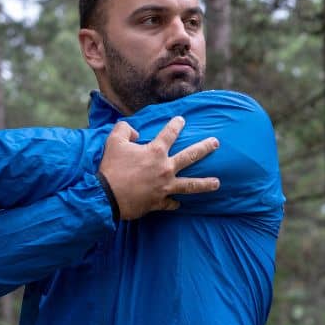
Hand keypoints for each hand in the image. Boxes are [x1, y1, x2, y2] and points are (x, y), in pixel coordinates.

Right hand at [97, 116, 219, 219]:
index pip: (170, 133)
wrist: (106, 196)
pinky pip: (171, 204)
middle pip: (190, 156)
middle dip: (205, 148)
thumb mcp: (114, 141)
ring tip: (217, 183)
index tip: (182, 120)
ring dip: (205, 184)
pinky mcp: (159, 203)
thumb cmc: (111, 168)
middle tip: (216, 143)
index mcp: (155, 151)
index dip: (176, 124)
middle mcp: (165, 168)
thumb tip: (135, 132)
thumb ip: (125, 129)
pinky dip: (174, 203)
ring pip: (190, 185)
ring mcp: (164, 187)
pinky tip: (179, 203)